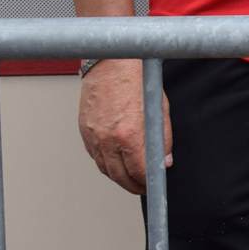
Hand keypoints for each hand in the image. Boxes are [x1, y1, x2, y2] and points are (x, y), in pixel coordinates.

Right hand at [77, 58, 170, 193]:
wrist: (112, 63)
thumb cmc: (137, 80)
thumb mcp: (160, 109)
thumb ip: (162, 138)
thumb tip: (164, 160)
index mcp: (130, 134)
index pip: (138, 171)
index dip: (147, 182)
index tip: (152, 185)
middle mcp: (108, 138)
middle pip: (118, 176)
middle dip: (132, 185)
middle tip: (142, 186)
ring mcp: (93, 135)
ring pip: (104, 168)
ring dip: (117, 177)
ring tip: (130, 178)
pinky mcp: (84, 130)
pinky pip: (94, 155)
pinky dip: (105, 163)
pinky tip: (114, 162)